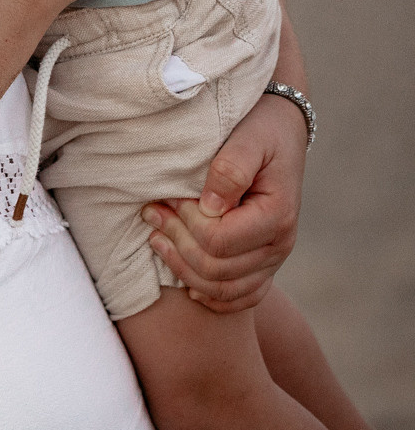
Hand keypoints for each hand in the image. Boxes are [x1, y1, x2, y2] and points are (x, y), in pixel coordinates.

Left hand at [142, 91, 306, 312]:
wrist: (280, 132)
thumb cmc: (260, 131)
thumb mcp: (248, 139)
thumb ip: (230, 170)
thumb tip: (209, 207)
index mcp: (277, 216)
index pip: (219, 241)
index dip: (185, 222)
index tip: (167, 196)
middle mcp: (280, 245)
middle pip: (216, 269)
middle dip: (175, 242)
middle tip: (150, 211)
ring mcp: (272, 259)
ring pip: (223, 289)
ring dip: (182, 267)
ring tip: (155, 236)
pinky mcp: (263, 264)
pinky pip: (241, 297)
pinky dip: (210, 296)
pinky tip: (185, 284)